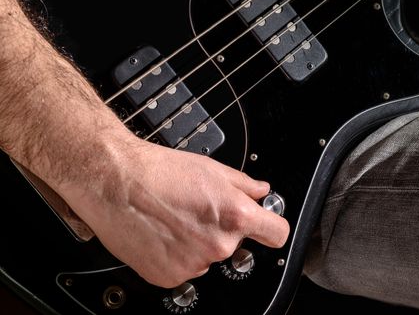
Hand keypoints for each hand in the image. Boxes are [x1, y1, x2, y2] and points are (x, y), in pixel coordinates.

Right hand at [57, 135, 289, 287]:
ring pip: (207, 256)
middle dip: (222, 230)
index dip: (272, 227)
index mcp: (234, 216)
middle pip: (235, 244)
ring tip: (174, 220)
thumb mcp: (211, 168)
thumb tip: (260, 191)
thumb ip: (243, 184)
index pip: (277, 234)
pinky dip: (175, 255)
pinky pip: (183, 269)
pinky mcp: (169, 276)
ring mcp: (193, 264)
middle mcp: (218, 245)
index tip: (266, 226)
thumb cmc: (158, 171)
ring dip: (197, 243)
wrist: (115, 181)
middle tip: (197, 212)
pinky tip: (162, 234)